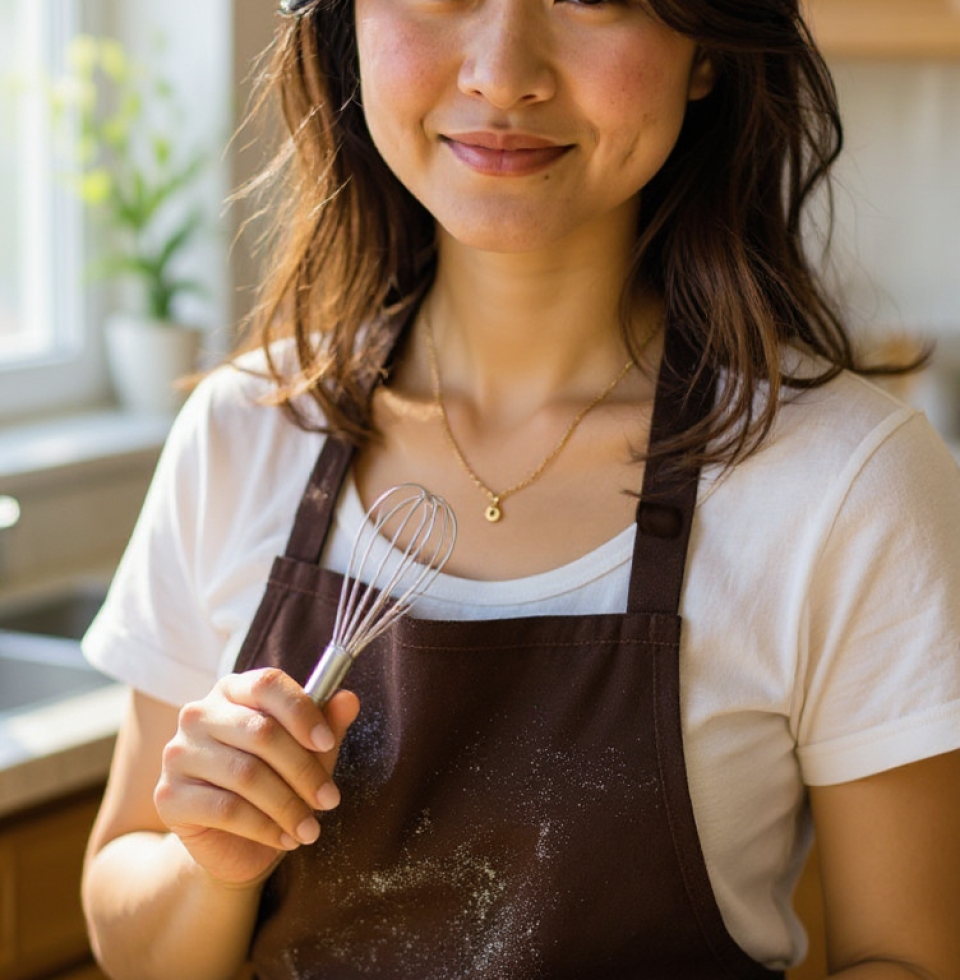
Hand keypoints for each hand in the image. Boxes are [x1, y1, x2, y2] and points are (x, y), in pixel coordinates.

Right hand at [154, 668, 358, 886]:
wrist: (234, 843)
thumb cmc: (276, 783)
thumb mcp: (308, 752)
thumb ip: (327, 724)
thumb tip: (349, 699)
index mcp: (233, 690)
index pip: (266, 684)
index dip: (301, 711)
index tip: (326, 743)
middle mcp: (199, 714)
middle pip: (261, 732)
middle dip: (304, 770)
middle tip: (330, 800)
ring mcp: (179, 754)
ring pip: (246, 774)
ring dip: (289, 806)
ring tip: (311, 828)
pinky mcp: (169, 796)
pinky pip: (226, 810)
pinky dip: (265, 827)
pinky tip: (285, 838)